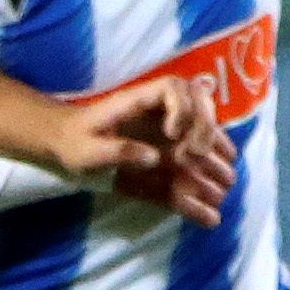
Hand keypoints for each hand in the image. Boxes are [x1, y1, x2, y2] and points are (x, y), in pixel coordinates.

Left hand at [56, 76, 234, 227]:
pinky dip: (204, 178)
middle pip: (197, 105)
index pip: (171, 87)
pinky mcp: (165, 153)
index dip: (181, 105)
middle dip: (205, 129)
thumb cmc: (72, 143)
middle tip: (196, 155)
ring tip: (226, 178)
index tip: (173, 132)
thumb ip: (117, 151)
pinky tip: (213, 202)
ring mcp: (165, 131)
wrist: (63, 146)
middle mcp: (158, 112)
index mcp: (137, 102)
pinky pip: (192, 158)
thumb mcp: (86, 150)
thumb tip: (153, 158)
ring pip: (203, 132)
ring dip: (216, 152)